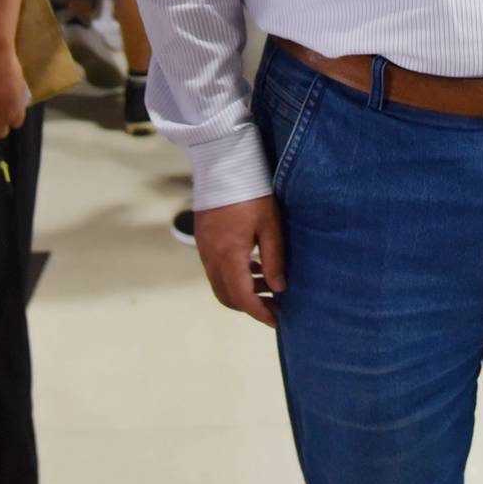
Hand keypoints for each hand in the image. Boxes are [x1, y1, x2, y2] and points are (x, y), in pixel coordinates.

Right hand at [194, 194, 287, 328]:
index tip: (277, 320)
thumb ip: (274, 259)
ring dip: (242, 290)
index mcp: (229, 255)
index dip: (259, 312)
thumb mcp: (270, 225)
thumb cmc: (251, 192)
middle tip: (275, 305)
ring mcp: (204, 248)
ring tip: (269, 284)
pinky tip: (253, 265)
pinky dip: (234, 275)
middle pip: (227, 296)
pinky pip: (216, 268)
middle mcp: (211, 257)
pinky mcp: (203, 239)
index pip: (242, 297)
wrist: (222, 163)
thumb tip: (279, 288)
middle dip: (250, 306)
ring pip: (220, 283)